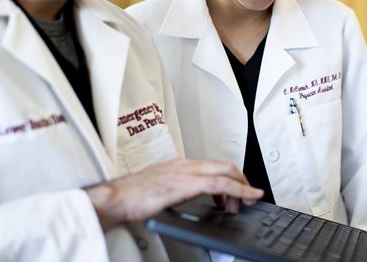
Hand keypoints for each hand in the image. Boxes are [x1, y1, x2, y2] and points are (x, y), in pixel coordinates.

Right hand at [85, 158, 263, 229]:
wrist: (117, 197)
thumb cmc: (132, 196)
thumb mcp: (161, 191)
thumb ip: (178, 190)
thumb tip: (189, 199)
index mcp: (180, 165)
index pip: (214, 165)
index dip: (232, 177)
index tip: (239, 191)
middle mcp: (186, 165)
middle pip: (226, 165)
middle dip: (242, 180)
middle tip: (249, 197)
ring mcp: (187, 172)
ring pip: (226, 171)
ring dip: (242, 187)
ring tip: (244, 203)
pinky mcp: (187, 183)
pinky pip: (221, 184)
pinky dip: (239, 190)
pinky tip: (246, 197)